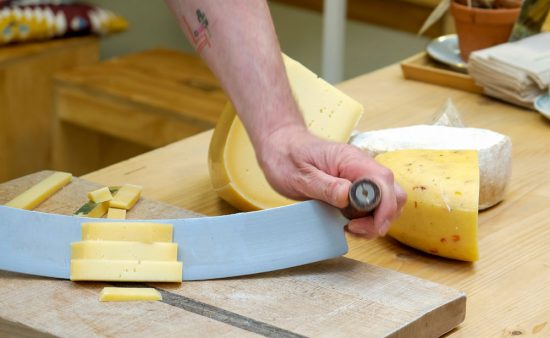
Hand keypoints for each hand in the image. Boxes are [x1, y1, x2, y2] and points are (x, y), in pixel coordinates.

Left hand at [257, 126, 406, 237]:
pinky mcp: (353, 189)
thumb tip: (348, 196)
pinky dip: (366, 220)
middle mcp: (361, 167)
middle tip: (355, 229)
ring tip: (349, 227)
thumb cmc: (287, 156)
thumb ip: (325, 186)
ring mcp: (359, 178)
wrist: (280, 146)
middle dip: (382, 218)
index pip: (383, 182)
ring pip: (386, 203)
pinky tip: (347, 224)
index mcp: (351, 159)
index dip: (384, 207)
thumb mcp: (300, 175)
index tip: (368, 225)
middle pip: (393, 194)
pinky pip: (371, 206)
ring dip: (375, 221)